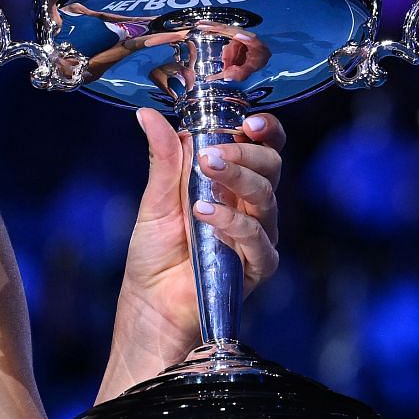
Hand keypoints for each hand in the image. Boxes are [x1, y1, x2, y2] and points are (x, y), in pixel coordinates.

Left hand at [100, 108, 284, 398]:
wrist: (150, 304)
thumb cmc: (154, 254)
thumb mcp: (155, 199)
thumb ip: (162, 158)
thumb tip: (148, 114)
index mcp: (231, 182)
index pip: (261, 145)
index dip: (262, 129)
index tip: (247, 119)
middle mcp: (251, 205)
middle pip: (270, 166)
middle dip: (246, 152)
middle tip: (212, 152)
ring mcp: (257, 234)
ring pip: (266, 197)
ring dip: (239, 178)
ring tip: (207, 170)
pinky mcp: (257, 265)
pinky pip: (257, 239)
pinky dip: (232, 222)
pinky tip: (207, 214)